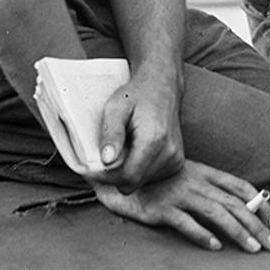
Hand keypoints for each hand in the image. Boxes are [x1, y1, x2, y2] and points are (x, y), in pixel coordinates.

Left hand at [89, 68, 183, 192]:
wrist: (163, 87)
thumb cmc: (137, 95)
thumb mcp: (116, 107)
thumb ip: (111, 133)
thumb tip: (106, 160)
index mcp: (154, 139)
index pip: (127, 177)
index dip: (106, 177)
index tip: (92, 169)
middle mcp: (169, 151)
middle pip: (133, 183)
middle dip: (114, 175)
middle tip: (105, 157)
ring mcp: (176, 158)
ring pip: (141, 182)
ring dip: (127, 172)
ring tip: (124, 149)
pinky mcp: (177, 161)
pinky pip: (151, 177)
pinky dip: (139, 170)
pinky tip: (137, 152)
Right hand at [92, 161, 269, 253]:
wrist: (122, 176)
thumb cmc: (159, 181)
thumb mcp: (189, 178)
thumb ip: (211, 189)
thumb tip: (242, 208)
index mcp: (206, 172)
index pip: (241, 186)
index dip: (260, 204)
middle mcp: (196, 182)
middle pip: (235, 204)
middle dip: (257, 225)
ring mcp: (179, 194)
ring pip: (216, 213)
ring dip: (238, 232)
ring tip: (253, 248)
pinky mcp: (162, 208)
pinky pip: (186, 222)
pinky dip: (202, 235)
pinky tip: (216, 247)